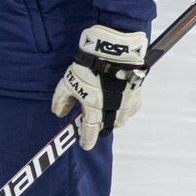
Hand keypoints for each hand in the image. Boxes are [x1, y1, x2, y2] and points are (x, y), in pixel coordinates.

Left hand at [50, 24, 147, 149]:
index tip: (84, 145)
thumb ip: (62, 100)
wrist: (113, 50)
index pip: (91, 132)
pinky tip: (121, 104)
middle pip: (108, 127)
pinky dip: (126, 109)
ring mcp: (128, 102)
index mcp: (95, 110)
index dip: (87, 140)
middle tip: (93, 125)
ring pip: (121, 119)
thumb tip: (58, 113)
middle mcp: (114, 110)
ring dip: (113, 119)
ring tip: (105, 113)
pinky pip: (133, 107)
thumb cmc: (89, 67)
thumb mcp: (69, 82)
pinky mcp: (137, 91)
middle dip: (100, 128)